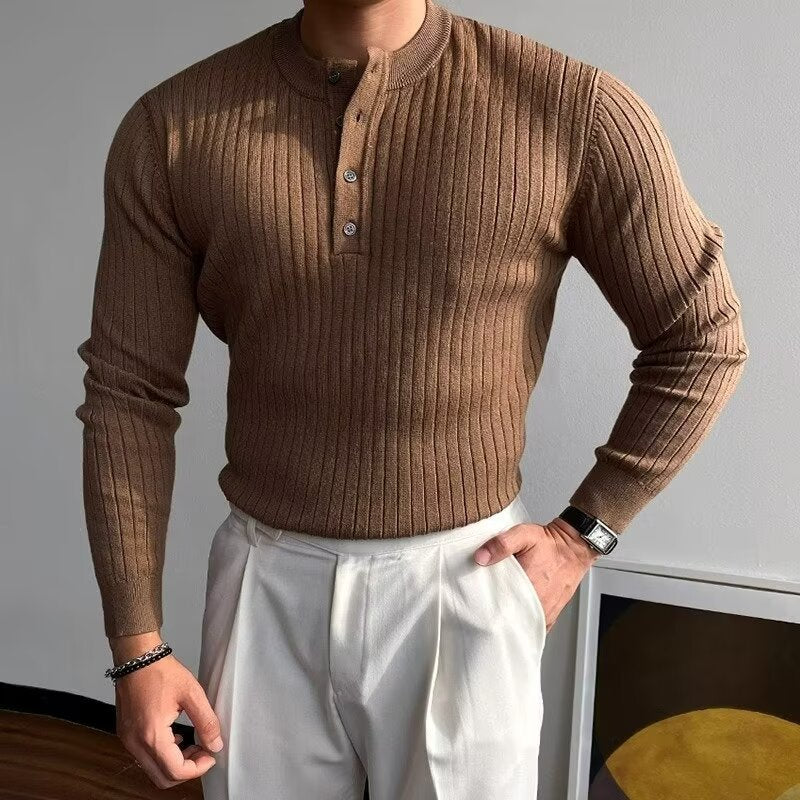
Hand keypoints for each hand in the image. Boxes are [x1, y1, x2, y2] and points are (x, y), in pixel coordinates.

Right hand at [109, 630, 221, 788]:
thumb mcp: (192, 693)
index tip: (210, 756)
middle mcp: (135, 743)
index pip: (175, 771)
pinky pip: (145, 757)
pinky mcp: (126, 735)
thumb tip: (215, 744)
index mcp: (152, 735)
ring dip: (175, 764)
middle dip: (186, 770)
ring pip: (153, 770)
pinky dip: (163, 755)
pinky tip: (177, 738)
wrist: (137, 658)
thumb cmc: (161, 671)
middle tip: (203, 752)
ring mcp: (128, 740)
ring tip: (193, 744)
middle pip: (162, 778)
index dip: (197, 769)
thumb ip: (206, 721)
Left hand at [473, 517, 600, 631]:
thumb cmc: (549, 544)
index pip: (498, 607)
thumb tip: (480, 557)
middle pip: (507, 619)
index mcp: (528, 586)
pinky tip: (513, 617)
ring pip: (520, 627)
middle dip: (494, 615)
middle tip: (483, 607)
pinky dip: (522, 626)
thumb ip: (501, 544)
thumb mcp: (523, 534)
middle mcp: (536, 603)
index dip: (484, 606)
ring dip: (508, 621)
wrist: (573, 548)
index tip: (475, 602)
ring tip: (497, 612)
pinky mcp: (549, 615)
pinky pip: (532, 628)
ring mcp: (543, 612)